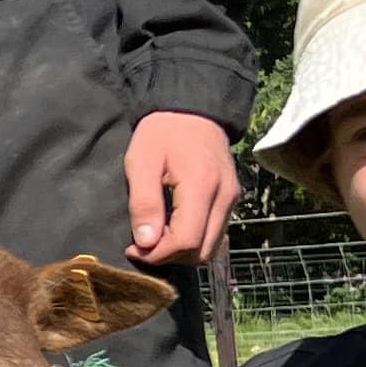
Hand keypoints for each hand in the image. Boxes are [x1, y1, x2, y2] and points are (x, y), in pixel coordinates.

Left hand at [123, 110, 241, 266]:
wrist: (192, 110)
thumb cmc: (162, 133)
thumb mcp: (141, 162)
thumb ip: (144, 203)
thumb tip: (146, 243)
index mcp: (202, 186)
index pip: (186, 241)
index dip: (158, 254)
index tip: (134, 248)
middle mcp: (224, 197)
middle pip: (202, 251)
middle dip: (170, 256)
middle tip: (142, 245)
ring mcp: (232, 199)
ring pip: (211, 247)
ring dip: (182, 251)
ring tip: (156, 237)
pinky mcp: (231, 199)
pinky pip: (215, 233)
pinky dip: (194, 240)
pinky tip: (172, 229)